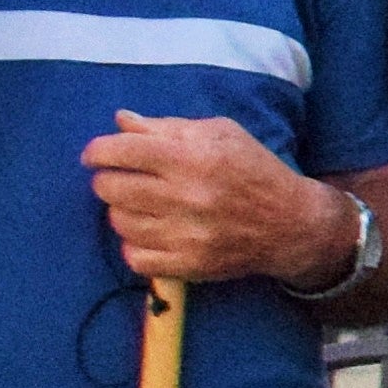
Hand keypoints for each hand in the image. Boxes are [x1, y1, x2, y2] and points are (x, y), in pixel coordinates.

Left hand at [80, 111, 344, 288]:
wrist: (292, 223)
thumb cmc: (254, 169)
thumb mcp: (220, 133)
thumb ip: (168, 126)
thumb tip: (121, 121)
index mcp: (192, 157)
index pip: (121, 151)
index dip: (97, 151)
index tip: (95, 155)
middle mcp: (185, 196)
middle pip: (110, 188)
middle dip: (107, 180)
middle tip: (121, 179)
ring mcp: (186, 235)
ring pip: (119, 223)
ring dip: (122, 211)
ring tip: (141, 205)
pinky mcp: (188, 265)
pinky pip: (134, 257)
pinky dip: (134, 244)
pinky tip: (150, 233)